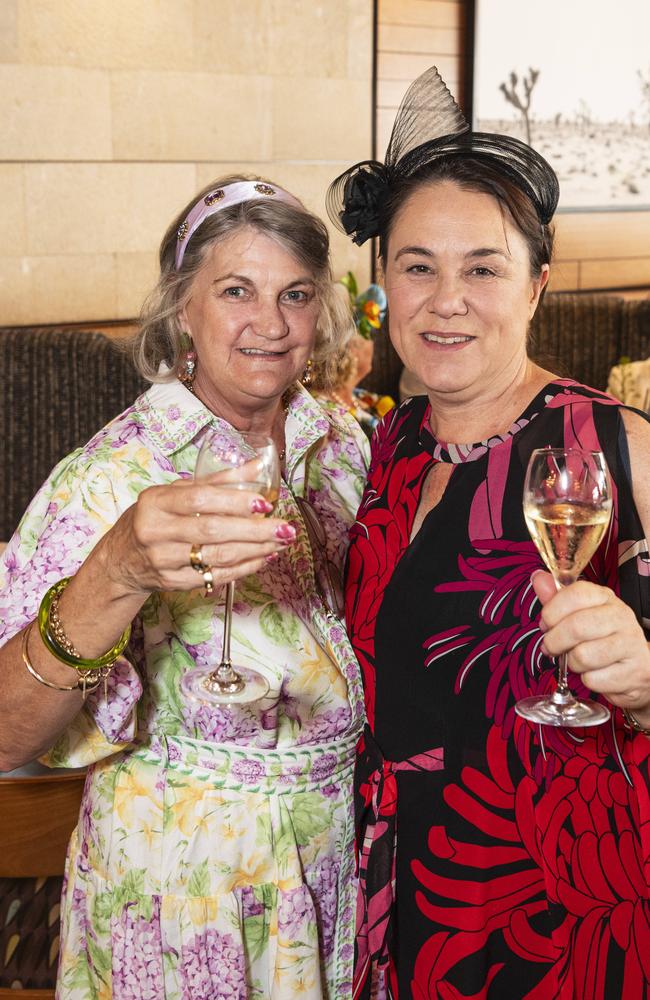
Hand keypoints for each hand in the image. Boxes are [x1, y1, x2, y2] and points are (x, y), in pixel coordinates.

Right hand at [97, 477, 295, 599]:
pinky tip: (262, 558)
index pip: (199, 500)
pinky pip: (215, 577)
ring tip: (280, 542)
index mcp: (156, 502)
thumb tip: (259, 465)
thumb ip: (219, 480)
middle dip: (254, 531)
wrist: (120, 560)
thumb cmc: (154, 518)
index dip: (234, 501)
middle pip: (211, 530)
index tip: (265, 503)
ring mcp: (163, 560)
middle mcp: (156, 531)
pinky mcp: (173, 583)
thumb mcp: (176, 493)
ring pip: (216, 557)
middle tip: (284, 528)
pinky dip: (243, 568)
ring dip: (255, 551)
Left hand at [532, 571, 649, 722]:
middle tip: (551, 647)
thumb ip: (557, 598)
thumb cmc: (603, 636)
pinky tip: (595, 672)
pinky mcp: (634, 672)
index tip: (546, 623)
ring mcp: (631, 644)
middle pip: (576, 627)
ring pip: (583, 656)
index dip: (552, 611)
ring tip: (577, 659)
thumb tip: (538, 578)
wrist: (638, 664)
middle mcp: (622, 617)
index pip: (576, 594)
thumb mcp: (580, 613)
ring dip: (572, 663)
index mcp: (606, 597)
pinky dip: (587, 680)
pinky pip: (593, 679)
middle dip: (554, 641)